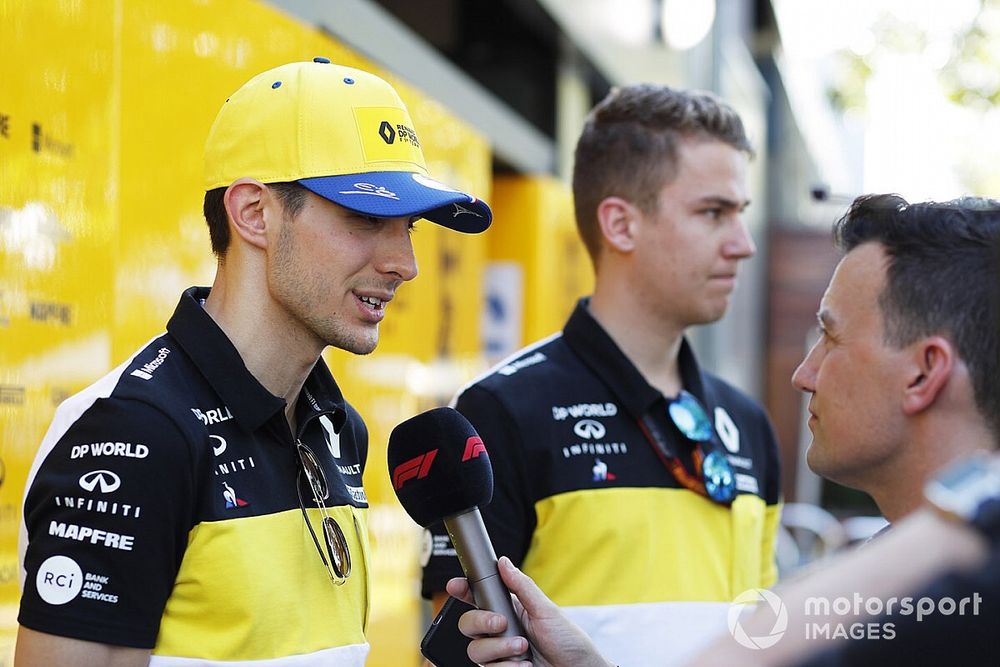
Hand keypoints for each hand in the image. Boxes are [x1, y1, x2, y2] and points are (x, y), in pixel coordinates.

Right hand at [445, 556, 613, 666]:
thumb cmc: (568, 641)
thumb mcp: (546, 610)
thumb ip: (522, 587)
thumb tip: (503, 562)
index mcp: (509, 609)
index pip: (478, 597)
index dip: (462, 590)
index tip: (456, 586)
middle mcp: (500, 631)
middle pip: (468, 623)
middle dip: (481, 622)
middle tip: (501, 624)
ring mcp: (500, 653)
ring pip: (475, 649)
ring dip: (500, 649)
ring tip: (522, 649)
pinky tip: (523, 665)